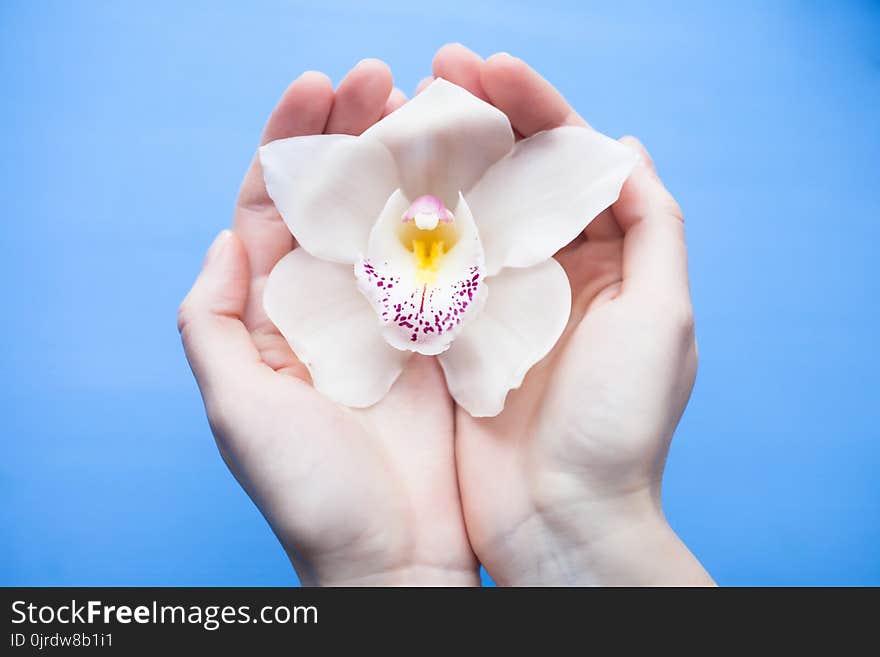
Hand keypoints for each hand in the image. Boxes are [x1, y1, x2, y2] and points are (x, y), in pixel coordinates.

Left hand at [178, 60, 476, 585]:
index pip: (273, 205)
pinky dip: (451, 210)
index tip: (316, 86)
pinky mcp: (439, 330)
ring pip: (392, 215)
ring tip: (426, 103)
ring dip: (406, 157)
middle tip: (380, 76)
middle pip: (335, 196)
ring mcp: (387, 312)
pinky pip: (442, 257)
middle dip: (351, 131)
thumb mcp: (235, 407)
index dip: (289, 142)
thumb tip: (227, 236)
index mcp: (271, 310)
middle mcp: (327, 302)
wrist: (394, 551)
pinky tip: (467, 168)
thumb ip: (212, 320)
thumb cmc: (309, 491)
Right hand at [430, 45, 712, 584]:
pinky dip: (408, 224)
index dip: (532, 107)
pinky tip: (379, 187)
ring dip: (436, 160)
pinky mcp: (455, 334)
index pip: (568, 162)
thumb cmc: (618, 427)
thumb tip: (626, 147)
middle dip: (478, 118)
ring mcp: (499, 301)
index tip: (487, 66)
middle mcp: (551, 272)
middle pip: (511, 175)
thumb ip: (654, 228)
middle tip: (432, 71)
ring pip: (465, 211)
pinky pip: (430, 265)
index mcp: (606, 260)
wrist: (559, 521)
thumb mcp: (663, 319)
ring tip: (398, 112)